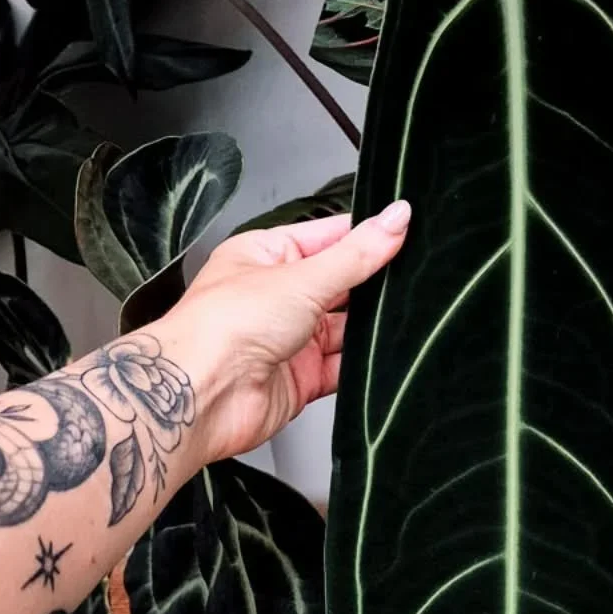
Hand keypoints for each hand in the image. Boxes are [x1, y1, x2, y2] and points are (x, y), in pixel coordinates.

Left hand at [163, 201, 410, 461]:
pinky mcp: (300, 379)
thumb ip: (356, 254)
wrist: (201, 394)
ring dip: (368, 328)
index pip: (327, 237)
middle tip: (411, 279)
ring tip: (401, 319)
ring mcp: (288, 339)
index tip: (405, 231)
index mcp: (265, 256)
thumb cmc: (223, 326)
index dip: (365, 236)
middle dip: (372, 285)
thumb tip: (395, 219)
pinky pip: (341, 369)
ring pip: (345, 329)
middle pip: (340, 285)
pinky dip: (362, 366)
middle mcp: (276, 296)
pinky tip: (382, 358)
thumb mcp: (302, 276)